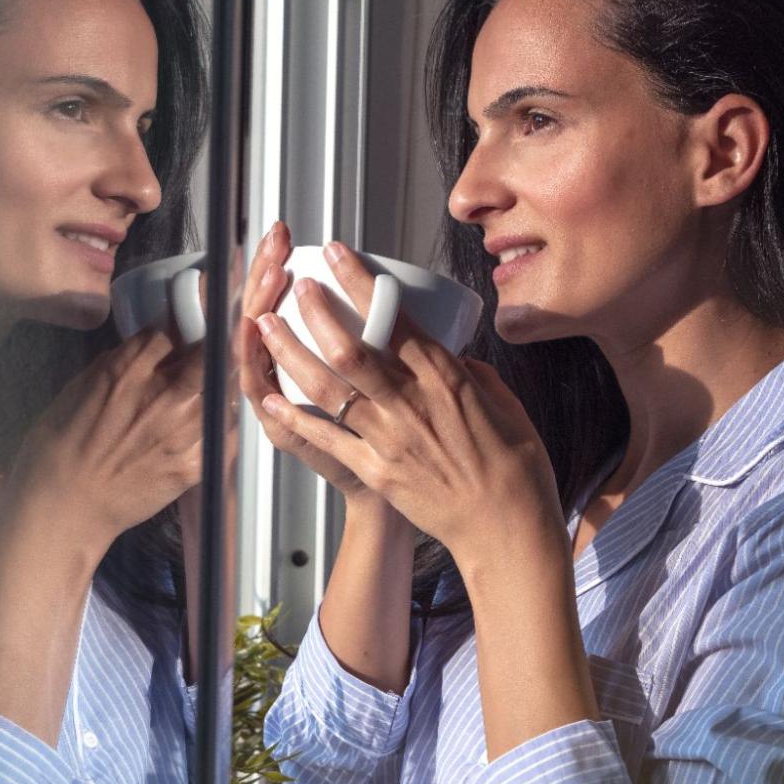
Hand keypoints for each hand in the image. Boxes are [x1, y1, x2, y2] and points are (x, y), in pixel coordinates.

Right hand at [3, 323, 204, 553]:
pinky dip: (223, 426)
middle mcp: (162, 396)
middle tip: (208, 359)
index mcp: (127, 372)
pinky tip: (212, 427)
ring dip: (219, 390)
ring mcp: (183, 432)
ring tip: (208, 395)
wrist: (65, 508)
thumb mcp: (76, 391)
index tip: (169, 349)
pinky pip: (226, 436)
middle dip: (211, 353)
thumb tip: (140, 355)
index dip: (167, 341)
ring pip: (223, 394)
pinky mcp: (194, 465)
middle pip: (208, 356)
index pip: (165, 336)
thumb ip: (114, 367)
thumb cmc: (56, 451)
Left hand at [253, 241, 560, 567]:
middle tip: (295, 288)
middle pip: (350, 347)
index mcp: (446, 378)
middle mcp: (412, 402)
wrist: (507, 529)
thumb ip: (470, 374)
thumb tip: (449, 356)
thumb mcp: (504, 404)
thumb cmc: (515, 469)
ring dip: (291, 353)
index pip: (395, 317)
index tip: (338, 255)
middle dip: (315, 311)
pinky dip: (294, 416)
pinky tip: (271, 397)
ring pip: (328, 387)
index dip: (360, 281)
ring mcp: (389, 438)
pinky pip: (326, 437)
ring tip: (268, 328)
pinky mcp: (376, 471)